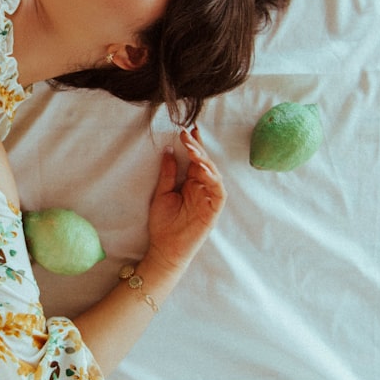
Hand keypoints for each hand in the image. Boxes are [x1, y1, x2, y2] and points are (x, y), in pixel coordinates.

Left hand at [145, 127, 226, 273]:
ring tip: (192, 148)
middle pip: (205, 164)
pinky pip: (218, 191)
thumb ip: (168, 173)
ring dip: (204, 160)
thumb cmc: (163, 224)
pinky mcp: (213, 210)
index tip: (187, 129)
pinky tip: (203, 169)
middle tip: (187, 133)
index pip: (195, 161)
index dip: (194, 145)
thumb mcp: (162, 193)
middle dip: (198, 147)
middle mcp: (202, 189)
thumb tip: (169, 150)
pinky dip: (213, 179)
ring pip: (213, 174)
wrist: (164, 249)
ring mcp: (209, 199)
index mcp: (190, 184)